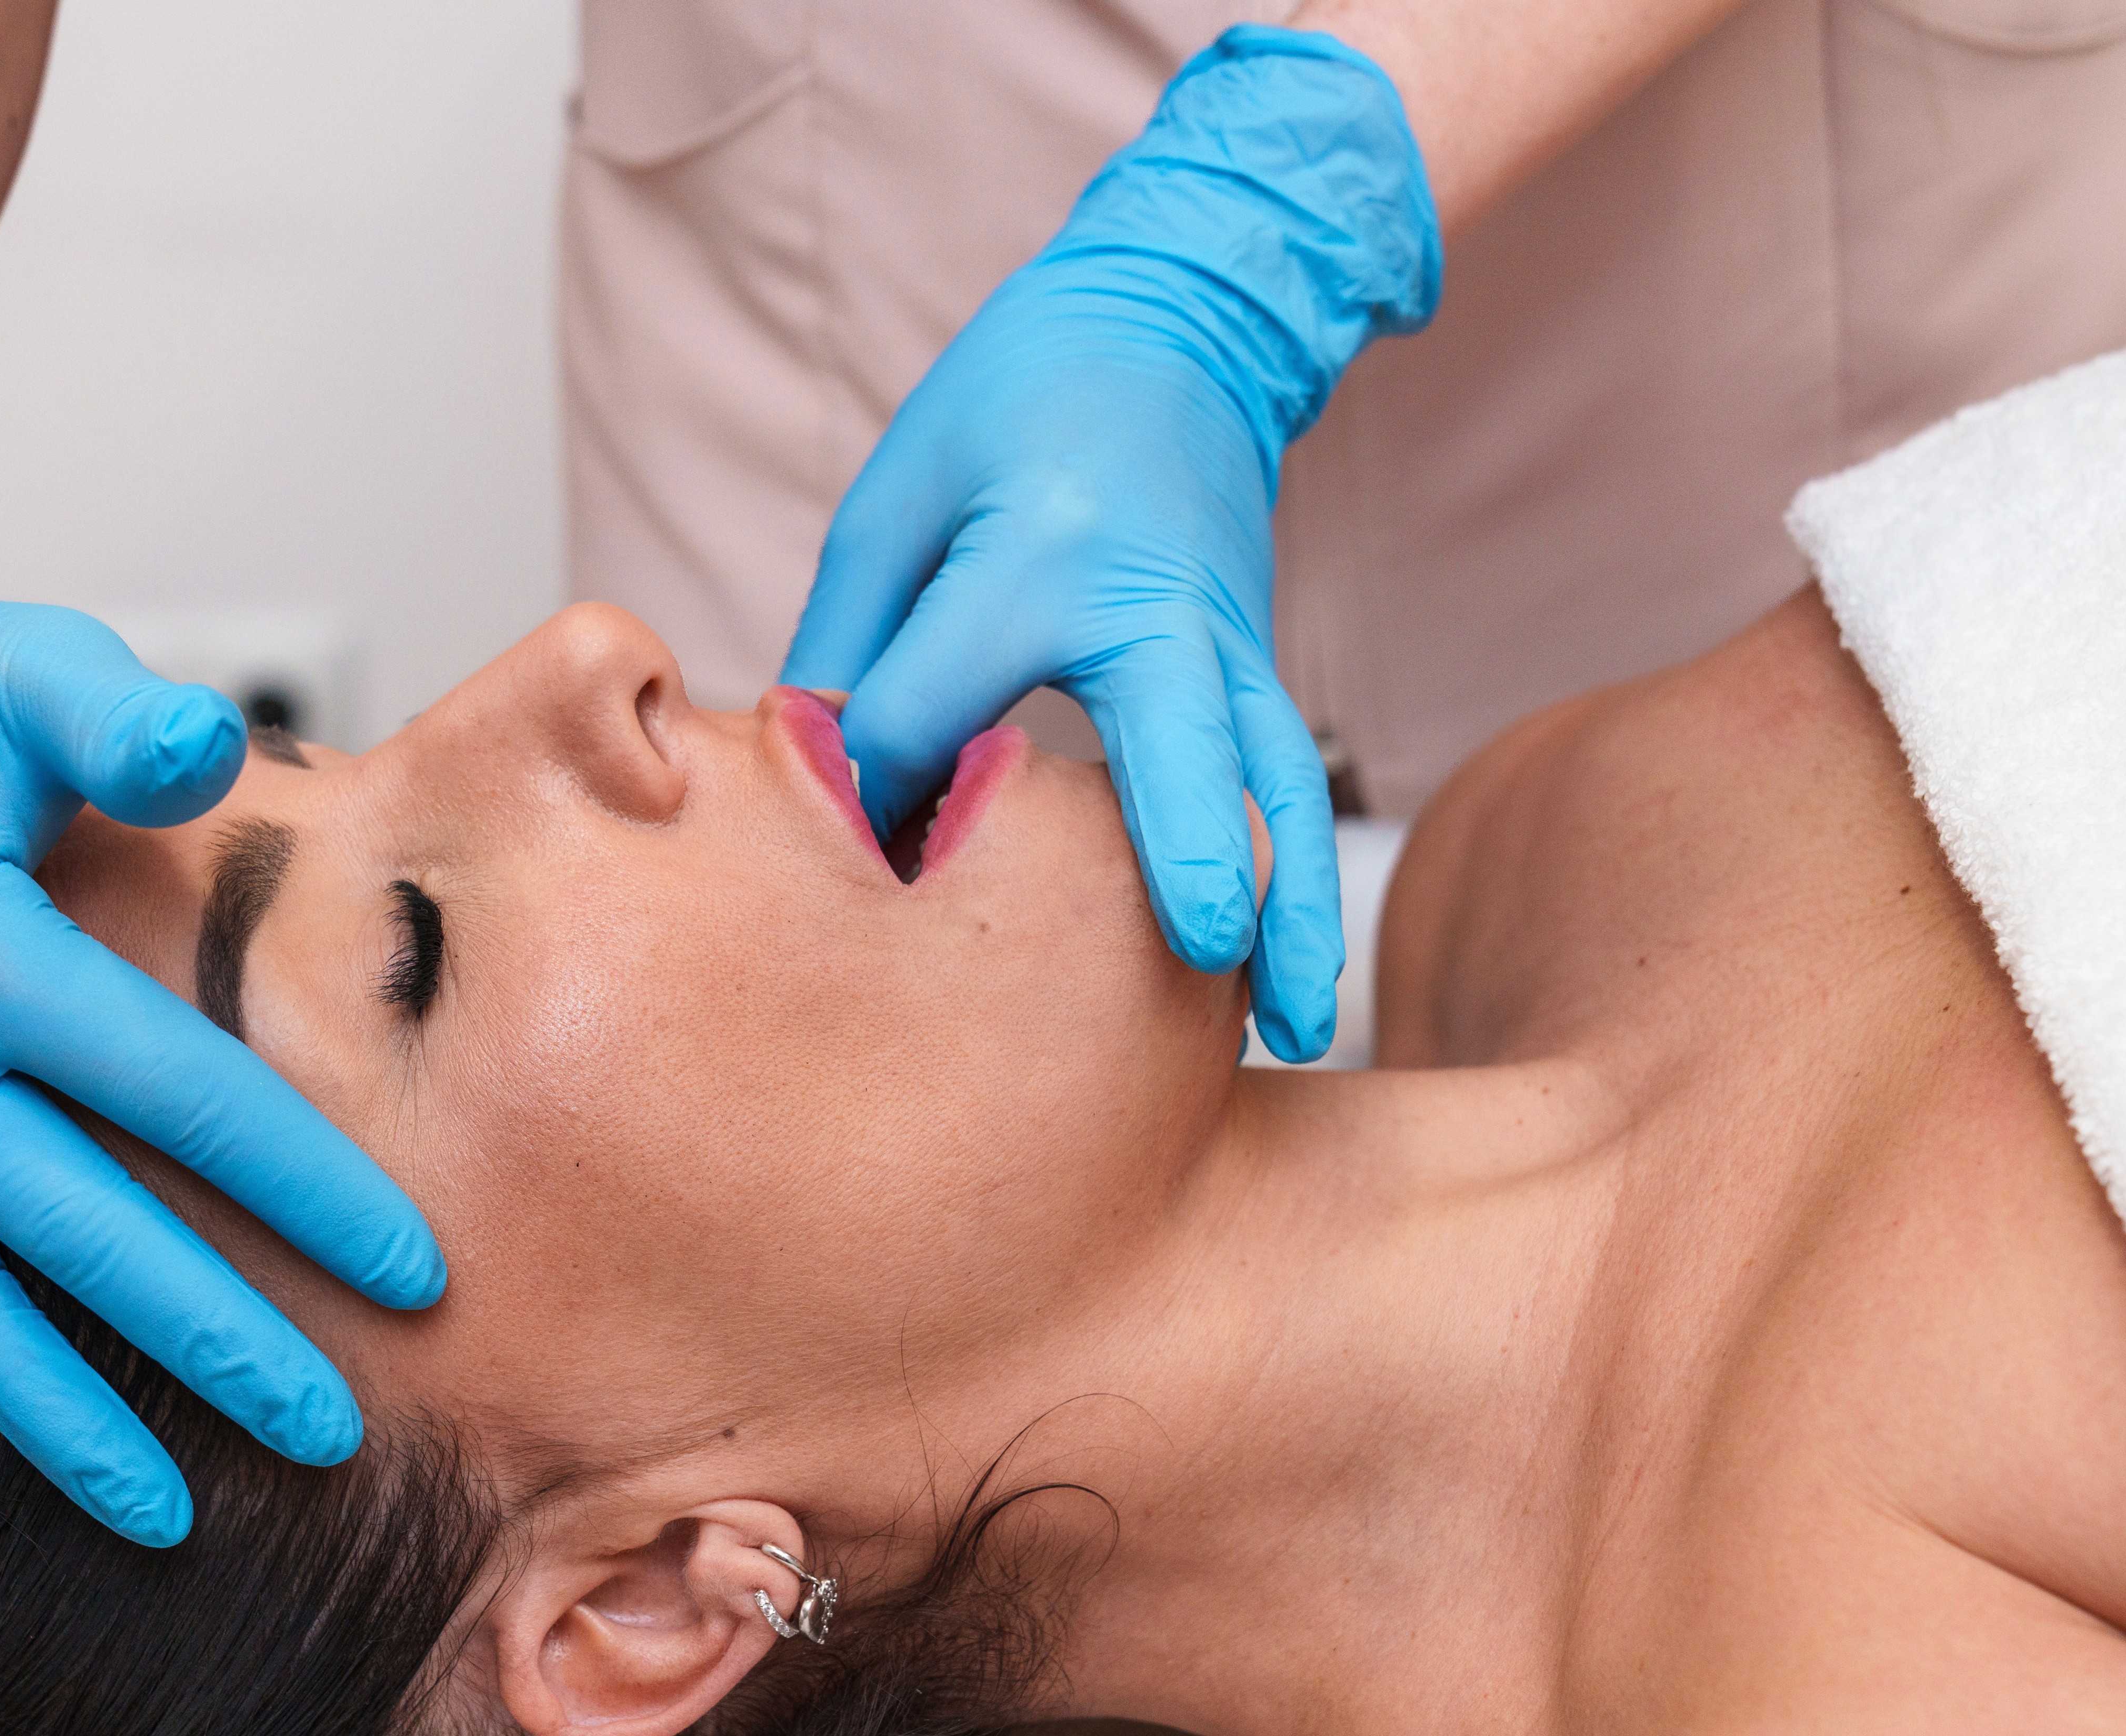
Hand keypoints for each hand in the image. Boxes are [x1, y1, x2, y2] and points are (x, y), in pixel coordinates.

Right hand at [0, 274, 442, 1548]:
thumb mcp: (27, 664)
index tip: (415, 1274)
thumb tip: (215, 745)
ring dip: (48, 1422)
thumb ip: (124, 719)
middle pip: (70, 1228)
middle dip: (209, 1345)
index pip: (171, 1093)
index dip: (302, 1188)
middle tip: (328, 1437)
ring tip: (167, 1518)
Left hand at [780, 28, 1439, 1062]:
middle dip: (1201, 852)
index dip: (872, 795)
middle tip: (1215, 959)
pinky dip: (1293, 880)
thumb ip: (855, 649)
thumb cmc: (1014, 407)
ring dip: (1293, 906)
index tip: (836, 842)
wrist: (1180, 319)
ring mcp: (1224, 640)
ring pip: (1274, 785)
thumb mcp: (898, 499)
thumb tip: (825, 801)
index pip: (935, 721)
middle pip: (1185, 743)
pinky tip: (1293, 980)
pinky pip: (1282, 784)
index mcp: (1038, 555)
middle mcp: (1152, 604)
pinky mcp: (1254, 669)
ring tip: (1300, 1026)